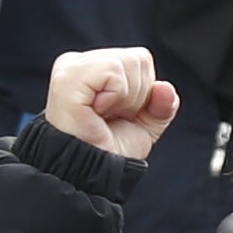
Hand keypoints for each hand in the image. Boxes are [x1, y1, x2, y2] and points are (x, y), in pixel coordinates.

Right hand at [44, 43, 179, 162]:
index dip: (141, 92)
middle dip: (136, 95)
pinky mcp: (68, 78)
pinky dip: (117, 95)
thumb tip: (164, 87)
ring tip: (102, 115)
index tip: (118, 114)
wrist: (90, 173)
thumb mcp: (145, 124)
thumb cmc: (108, 150)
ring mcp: (70, 68)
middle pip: (138, 58)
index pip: (139, 59)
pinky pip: (114, 70)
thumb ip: (162, 103)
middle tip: (110, 117)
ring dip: (127, 98)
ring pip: (129, 62)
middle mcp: (77, 63)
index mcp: (92, 67)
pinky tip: (97, 111)